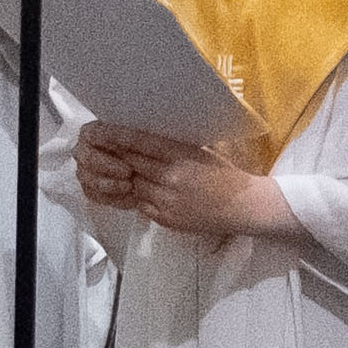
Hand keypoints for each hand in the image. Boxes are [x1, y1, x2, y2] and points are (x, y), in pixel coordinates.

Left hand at [76, 125, 291, 241]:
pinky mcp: (166, 218)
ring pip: (133, 185)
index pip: (141, 142)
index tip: (103, 129)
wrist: (243, 207)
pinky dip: (140, 196)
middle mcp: (170, 177)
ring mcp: (166, 200)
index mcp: (181, 155)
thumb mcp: (200, 153)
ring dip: (127, 178)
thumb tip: (145, 139)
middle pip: (131, 163)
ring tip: (123, 170)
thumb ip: (173, 148)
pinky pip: (142, 204)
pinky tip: (144, 190)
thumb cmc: (225, 175)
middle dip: (118, 156)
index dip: (119, 136)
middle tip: (104, 147)